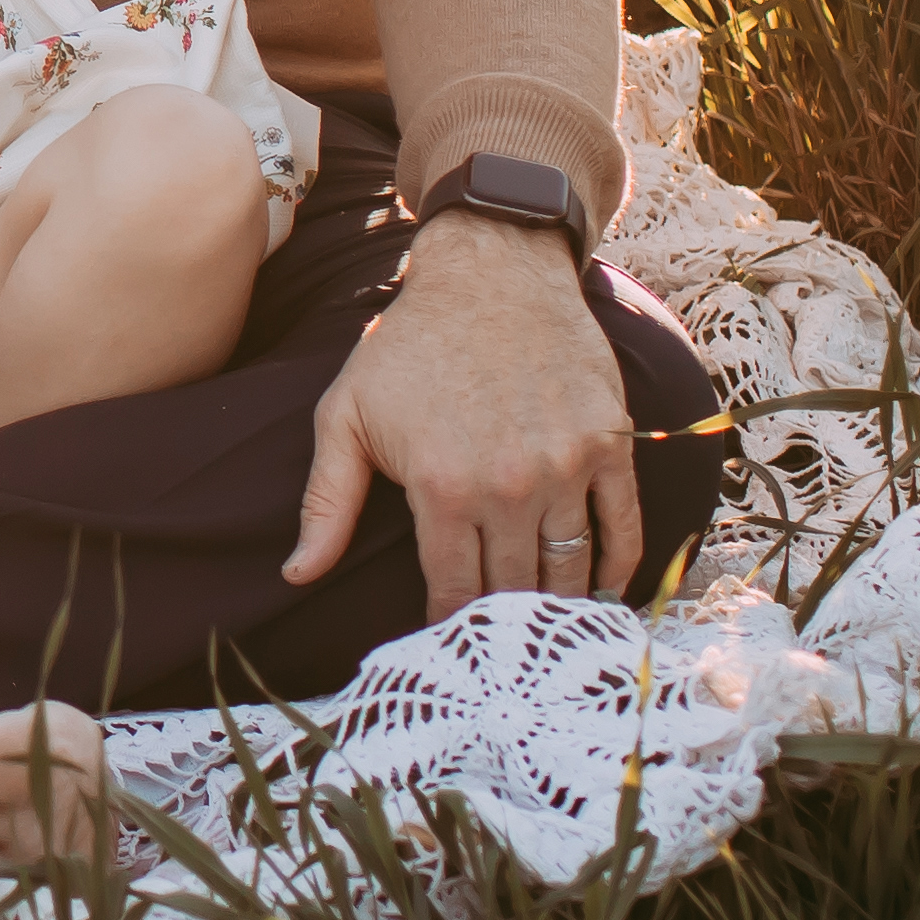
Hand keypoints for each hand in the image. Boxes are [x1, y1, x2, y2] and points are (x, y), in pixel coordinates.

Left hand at [287, 204, 645, 606]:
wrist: (491, 273)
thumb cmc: (410, 345)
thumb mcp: (345, 414)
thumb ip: (324, 502)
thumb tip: (296, 574)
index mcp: (442, 487)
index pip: (452, 590)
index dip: (450, 625)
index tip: (449, 642)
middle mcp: (509, 485)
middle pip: (514, 589)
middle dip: (504, 623)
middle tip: (501, 645)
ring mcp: (566, 465)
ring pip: (570, 568)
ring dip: (560, 605)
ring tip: (548, 628)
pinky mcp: (610, 443)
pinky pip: (624, 526)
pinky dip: (618, 567)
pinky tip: (604, 589)